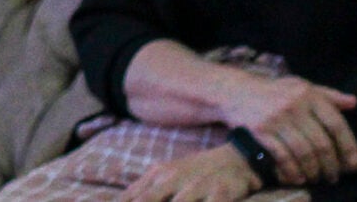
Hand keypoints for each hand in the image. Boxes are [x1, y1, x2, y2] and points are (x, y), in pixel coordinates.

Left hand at [118, 145, 263, 201]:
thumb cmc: (196, 171)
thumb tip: (121, 200)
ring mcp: (198, 187)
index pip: (133, 196)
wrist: (235, 159)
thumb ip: (144, 189)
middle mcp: (174, 179)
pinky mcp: (221, 194)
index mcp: (158, 175)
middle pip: (148, 199)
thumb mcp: (166, 174)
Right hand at [228, 73, 356, 185]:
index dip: (348, 147)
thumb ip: (327, 95)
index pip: (336, 124)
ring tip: (316, 178)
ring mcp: (275, 118)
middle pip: (321, 143)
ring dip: (313, 171)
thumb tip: (353, 103)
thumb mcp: (300, 86)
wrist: (234, 90)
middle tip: (333, 177)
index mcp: (307, 94)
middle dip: (331, 165)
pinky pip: (282, 156)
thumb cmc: (273, 91)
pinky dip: (292, 170)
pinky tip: (297, 177)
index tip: (354, 164)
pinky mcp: (260, 130)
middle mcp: (293, 105)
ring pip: (303, 152)